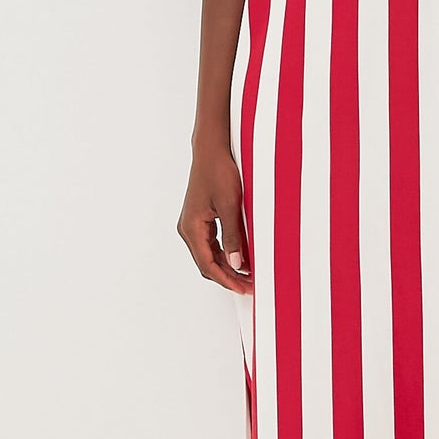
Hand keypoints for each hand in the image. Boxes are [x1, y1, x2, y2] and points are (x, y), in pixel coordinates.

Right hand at [177, 144, 252, 293]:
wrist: (211, 150)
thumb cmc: (219, 172)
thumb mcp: (230, 206)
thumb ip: (233, 236)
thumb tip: (238, 263)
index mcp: (191, 227)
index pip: (207, 265)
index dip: (227, 279)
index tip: (243, 287)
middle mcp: (188, 228)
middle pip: (206, 263)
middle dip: (228, 276)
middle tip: (250, 284)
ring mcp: (192, 224)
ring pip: (209, 255)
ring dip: (227, 266)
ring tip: (249, 274)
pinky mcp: (200, 219)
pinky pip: (211, 244)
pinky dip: (225, 253)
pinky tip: (241, 257)